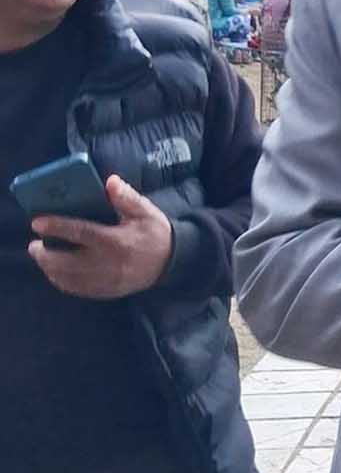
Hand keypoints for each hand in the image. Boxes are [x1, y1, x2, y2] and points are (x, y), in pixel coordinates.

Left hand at [28, 176, 174, 299]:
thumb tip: (110, 181)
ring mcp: (105, 280)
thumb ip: (126, 198)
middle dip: (44, 254)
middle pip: (66, 261)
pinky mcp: (105, 291)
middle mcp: (108, 263)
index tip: (37, 223)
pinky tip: (56, 272)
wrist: (173, 263)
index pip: (80, 233)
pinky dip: (60, 281)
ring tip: (42, 257)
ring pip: (67, 278)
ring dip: (49, 268)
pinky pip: (76, 289)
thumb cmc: (156, 234)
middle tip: (35, 245)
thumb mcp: (146, 212)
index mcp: (116, 241)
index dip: (56, 227)